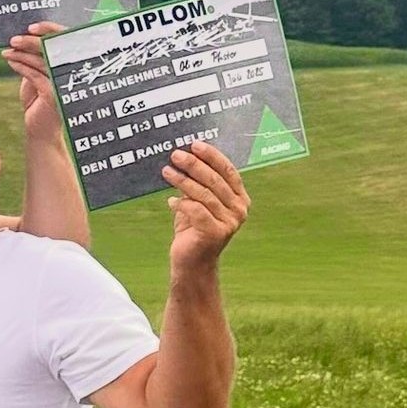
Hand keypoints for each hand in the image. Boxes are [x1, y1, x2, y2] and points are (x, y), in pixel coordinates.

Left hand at [1, 21, 63, 140]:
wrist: (41, 132)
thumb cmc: (40, 104)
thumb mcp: (37, 77)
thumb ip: (35, 61)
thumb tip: (24, 42)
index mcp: (70, 65)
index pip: (64, 41)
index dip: (50, 30)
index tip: (33, 27)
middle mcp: (71, 73)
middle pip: (54, 47)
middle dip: (32, 40)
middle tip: (15, 39)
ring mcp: (63, 83)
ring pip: (42, 60)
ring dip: (22, 53)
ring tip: (8, 51)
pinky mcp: (52, 93)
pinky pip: (34, 74)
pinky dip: (21, 66)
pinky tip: (11, 62)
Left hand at [163, 141, 248, 269]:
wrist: (192, 263)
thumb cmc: (193, 230)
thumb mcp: (196, 203)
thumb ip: (196, 185)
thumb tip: (183, 158)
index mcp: (240, 199)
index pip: (228, 171)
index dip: (212, 156)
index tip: (195, 144)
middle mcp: (239, 209)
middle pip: (215, 180)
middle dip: (194, 165)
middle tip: (176, 155)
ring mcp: (229, 222)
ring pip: (204, 194)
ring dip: (182, 181)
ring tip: (166, 172)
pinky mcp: (215, 232)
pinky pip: (196, 210)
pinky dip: (181, 203)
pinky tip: (171, 201)